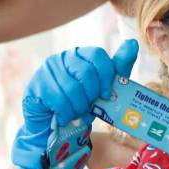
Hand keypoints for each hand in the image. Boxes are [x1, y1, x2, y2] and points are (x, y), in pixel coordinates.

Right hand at [12, 40, 137, 168]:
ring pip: (72, 89)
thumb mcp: (104, 87)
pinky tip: (65, 117)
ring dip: (79, 108)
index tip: (107, 94)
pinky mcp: (35, 86)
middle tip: (89, 106)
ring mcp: (46, 70)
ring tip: (77, 113)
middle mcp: (61, 57)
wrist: (55, 126)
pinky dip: (67, 114)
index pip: (98, 55)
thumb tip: (133, 43)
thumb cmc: (82, 103)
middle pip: (86, 72)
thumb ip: (118, 67)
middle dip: (92, 95)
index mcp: (80, 54)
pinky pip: (58, 101)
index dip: (106, 75)